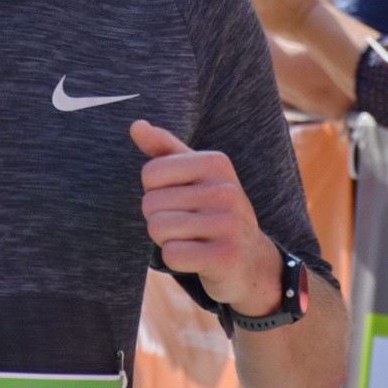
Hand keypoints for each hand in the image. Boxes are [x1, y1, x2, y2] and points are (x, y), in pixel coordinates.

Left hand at [132, 120, 282, 318]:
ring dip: (167, 240)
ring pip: (158, 228)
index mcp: (216, 163)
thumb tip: (136, 126)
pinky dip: (177, 261)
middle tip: (188, 226)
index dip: (156, 192)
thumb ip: (164, 149)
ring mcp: (228, 223)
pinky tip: (198, 258)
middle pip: (150, 203)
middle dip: (159, 219)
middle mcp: (225, 190)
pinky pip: (172, 255)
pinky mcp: (225, 256)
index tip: (181, 201)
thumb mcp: (195, 175)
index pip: (151, 173)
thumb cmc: (213, 213)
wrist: (251, 261)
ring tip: (193, 240)